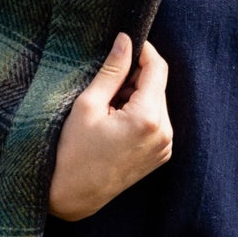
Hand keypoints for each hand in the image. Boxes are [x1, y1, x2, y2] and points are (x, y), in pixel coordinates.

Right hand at [48, 32, 173, 219]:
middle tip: (105, 83)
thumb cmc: (73, 152)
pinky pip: (155, 121)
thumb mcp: (88, 105)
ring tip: (107, 107)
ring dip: (136, 95)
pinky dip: (139, 113)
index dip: (143, 50)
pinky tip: (115, 121)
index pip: (157, 68)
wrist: (73, 196)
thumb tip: (125, 40)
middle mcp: (164, 133)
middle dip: (135, 76)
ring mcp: (164, 147)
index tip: (125, 42)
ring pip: (156, 102)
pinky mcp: (160, 155)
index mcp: (148, 119)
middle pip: (158, 85)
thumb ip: (112, 70)